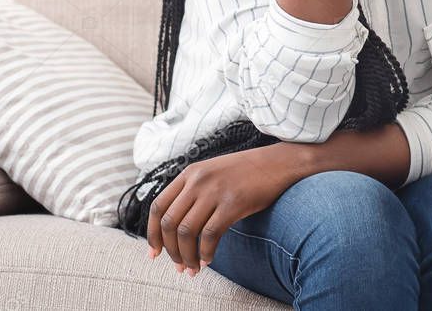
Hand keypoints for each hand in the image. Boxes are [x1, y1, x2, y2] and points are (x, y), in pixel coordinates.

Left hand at [146, 142, 310, 276]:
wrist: (279, 163)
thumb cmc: (247, 172)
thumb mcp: (213, 172)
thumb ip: (193, 190)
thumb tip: (177, 225)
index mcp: (190, 173)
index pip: (157, 206)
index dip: (152, 234)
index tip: (155, 253)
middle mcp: (198, 180)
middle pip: (169, 223)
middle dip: (170, 250)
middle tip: (178, 266)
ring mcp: (215, 191)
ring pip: (187, 231)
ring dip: (187, 256)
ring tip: (192, 268)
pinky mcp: (233, 203)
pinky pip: (210, 235)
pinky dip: (206, 252)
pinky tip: (209, 260)